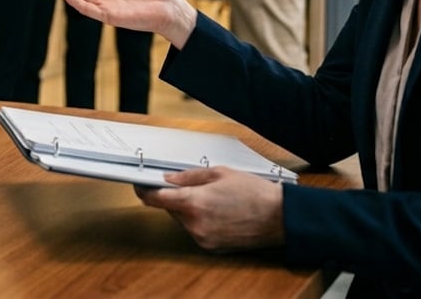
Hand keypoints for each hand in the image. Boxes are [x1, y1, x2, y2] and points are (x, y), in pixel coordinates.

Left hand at [135, 167, 284, 250]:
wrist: (280, 217)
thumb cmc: (255, 193)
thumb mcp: (219, 173)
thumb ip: (188, 176)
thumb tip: (169, 178)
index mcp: (194, 202)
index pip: (156, 199)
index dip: (145, 190)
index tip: (140, 185)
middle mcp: (195, 224)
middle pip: (170, 209)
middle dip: (174, 197)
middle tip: (188, 186)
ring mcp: (203, 238)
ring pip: (183, 220)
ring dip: (188, 209)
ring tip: (212, 198)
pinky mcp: (212, 247)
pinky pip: (196, 231)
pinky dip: (200, 221)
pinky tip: (217, 211)